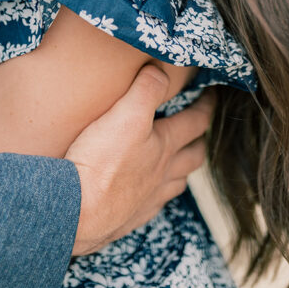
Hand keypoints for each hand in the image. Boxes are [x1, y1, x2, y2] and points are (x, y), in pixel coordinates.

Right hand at [65, 65, 214, 255]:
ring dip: (182, 170)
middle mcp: (162, 175)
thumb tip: (160, 70)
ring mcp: (147, 200)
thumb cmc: (101, 163)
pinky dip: (156, 195)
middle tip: (200, 129)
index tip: (211, 95)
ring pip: (176, 184)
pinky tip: (146, 192)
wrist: (77, 212)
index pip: (196, 122)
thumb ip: (147, 88)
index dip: (206, 105)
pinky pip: (153, 205)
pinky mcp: (129, 218)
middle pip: (193, 157)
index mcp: (165, 147)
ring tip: (178, 161)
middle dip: (200, 140)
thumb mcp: (126, 113)